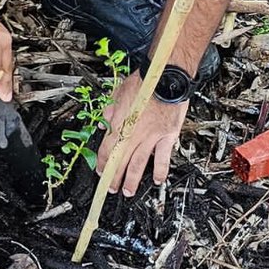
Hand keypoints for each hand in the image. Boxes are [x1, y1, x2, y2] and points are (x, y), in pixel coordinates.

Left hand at [96, 72, 188, 195]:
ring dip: (132, 180)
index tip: (101, 172)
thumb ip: (109, 111)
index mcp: (120, 123)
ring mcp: (151, 136)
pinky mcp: (167, 136)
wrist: (167, 77)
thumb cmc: (145, 81)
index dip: (103, 164)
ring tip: (128, 191)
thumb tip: (102, 123)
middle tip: (111, 188)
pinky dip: (160, 170)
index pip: (107, 149)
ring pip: (139, 163)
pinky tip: (157, 179)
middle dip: (114, 177)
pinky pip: (163, 157)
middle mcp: (134, 133)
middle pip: (121, 160)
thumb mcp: (119, 92)